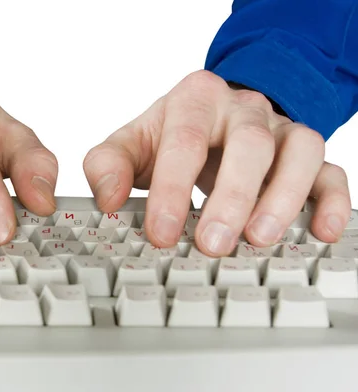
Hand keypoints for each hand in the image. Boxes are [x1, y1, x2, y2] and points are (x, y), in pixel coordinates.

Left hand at [84, 70, 350, 255]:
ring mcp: (280, 129)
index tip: (161, 232)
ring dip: (283, 198)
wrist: (211, 115)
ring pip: (300, 151)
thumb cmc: (168, 135)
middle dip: (231, 197)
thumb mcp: (130, 143)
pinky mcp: (305, 154)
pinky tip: (320, 232)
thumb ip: (108, 165)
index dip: (172, 188)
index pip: (186, 140)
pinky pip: (330, 172)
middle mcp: (243, 109)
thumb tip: (109, 200)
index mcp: (195, 99)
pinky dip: (330, 201)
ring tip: (259, 238)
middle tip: (213, 244)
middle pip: (249, 144)